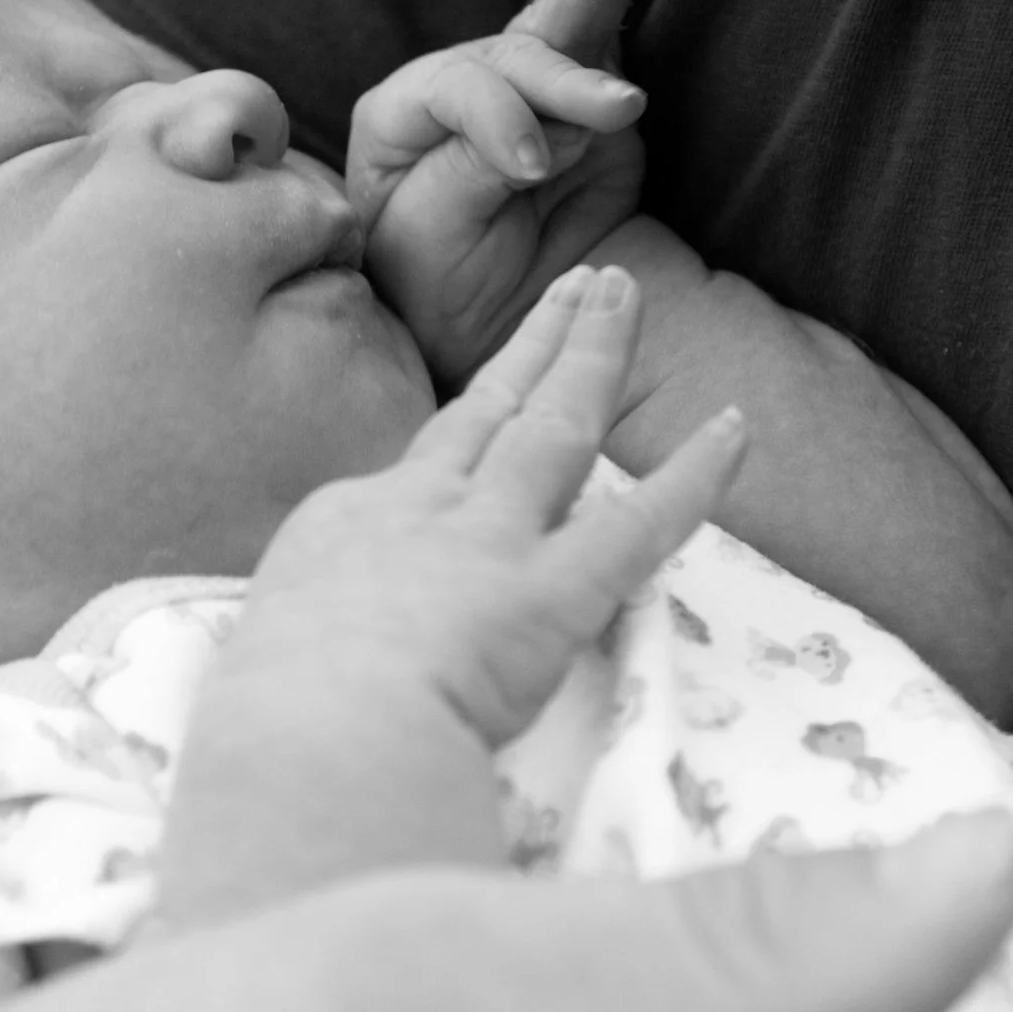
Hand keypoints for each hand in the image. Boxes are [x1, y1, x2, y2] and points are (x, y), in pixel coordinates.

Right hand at [223, 261, 742, 744]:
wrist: (309, 727)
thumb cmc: (276, 712)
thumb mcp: (276, 638)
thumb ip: (317, 618)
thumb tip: (324, 635)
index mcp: (355, 525)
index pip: (429, 463)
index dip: (471, 419)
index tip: (500, 389)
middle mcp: (429, 510)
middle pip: (493, 406)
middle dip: (541, 341)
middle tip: (581, 284)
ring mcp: (495, 540)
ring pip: (559, 426)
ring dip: (596, 355)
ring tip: (625, 293)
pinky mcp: (554, 592)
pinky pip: (642, 522)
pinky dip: (695, 474)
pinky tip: (736, 427)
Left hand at [351, 0, 653, 380]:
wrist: (495, 337)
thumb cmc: (436, 295)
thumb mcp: (429, 243)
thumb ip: (469, 172)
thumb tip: (550, 125)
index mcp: (398, 119)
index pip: (453, 90)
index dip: (497, 120)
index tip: (531, 170)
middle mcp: (458, 92)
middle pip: (512, 56)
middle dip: (565, 77)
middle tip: (618, 110)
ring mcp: (525, 93)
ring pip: (558, 27)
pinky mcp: (585, 108)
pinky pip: (588, 30)